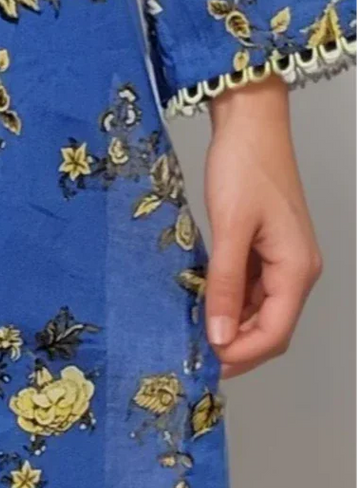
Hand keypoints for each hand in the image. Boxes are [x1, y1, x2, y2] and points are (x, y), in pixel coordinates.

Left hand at [203, 75, 321, 378]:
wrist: (250, 123)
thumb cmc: (244, 167)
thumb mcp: (228, 230)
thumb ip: (224, 286)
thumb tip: (219, 336)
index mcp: (296, 269)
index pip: (275, 334)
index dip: (241, 356)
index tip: (204, 364)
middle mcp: (296, 271)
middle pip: (270, 330)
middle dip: (235, 348)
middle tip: (193, 356)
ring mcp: (282, 262)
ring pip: (259, 314)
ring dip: (230, 329)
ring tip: (191, 335)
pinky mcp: (265, 252)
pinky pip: (250, 292)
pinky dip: (228, 305)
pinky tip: (200, 307)